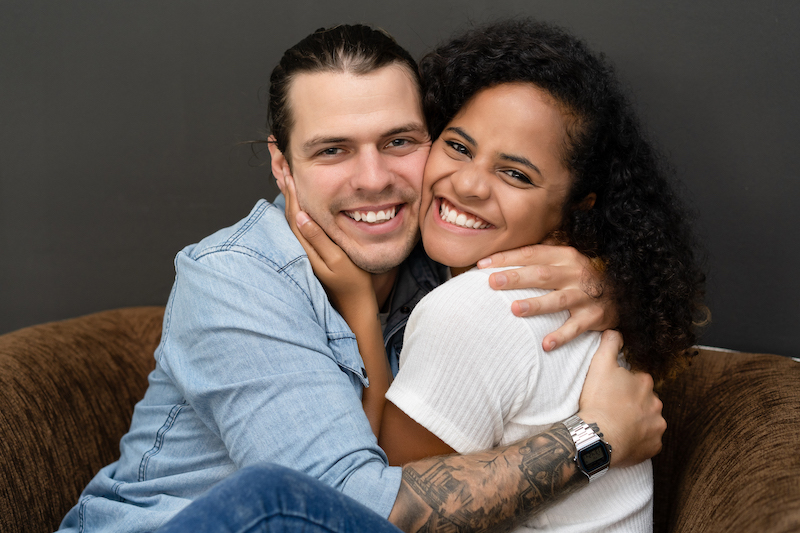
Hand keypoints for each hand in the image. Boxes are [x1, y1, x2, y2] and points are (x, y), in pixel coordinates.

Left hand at [282, 170, 375, 313]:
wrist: (353, 306)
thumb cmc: (351, 284)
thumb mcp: (337, 260)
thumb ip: (319, 239)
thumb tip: (301, 216)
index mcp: (306, 245)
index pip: (294, 210)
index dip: (291, 188)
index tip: (287, 167)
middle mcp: (302, 246)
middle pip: (289, 209)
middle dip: (284, 185)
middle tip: (278, 160)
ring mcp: (306, 249)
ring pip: (293, 215)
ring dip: (289, 194)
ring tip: (283, 173)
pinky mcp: (312, 251)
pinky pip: (300, 223)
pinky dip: (296, 207)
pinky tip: (297, 199)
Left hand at [478, 244, 617, 350]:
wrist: (623, 292)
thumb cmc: (581, 277)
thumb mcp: (564, 261)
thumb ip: (537, 259)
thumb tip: (496, 263)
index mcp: (564, 256)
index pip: (531, 254)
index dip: (506, 258)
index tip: (482, 264)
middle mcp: (574, 273)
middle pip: (541, 274)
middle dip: (516, 278)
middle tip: (492, 282)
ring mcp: (584, 295)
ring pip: (558, 300)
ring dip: (536, 305)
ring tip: (515, 310)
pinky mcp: (594, 317)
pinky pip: (576, 328)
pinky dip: (561, 336)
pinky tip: (546, 344)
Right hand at [577, 330, 664, 467]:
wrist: (597, 436)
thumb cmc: (598, 400)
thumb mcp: (600, 364)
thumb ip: (610, 344)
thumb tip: (616, 331)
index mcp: (645, 383)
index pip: (638, 379)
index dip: (624, 384)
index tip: (611, 391)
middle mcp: (657, 403)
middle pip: (645, 400)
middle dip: (633, 403)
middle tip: (613, 407)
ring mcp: (657, 426)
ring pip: (649, 420)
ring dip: (637, 421)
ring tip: (617, 424)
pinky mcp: (654, 446)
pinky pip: (648, 441)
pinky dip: (638, 440)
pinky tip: (624, 438)